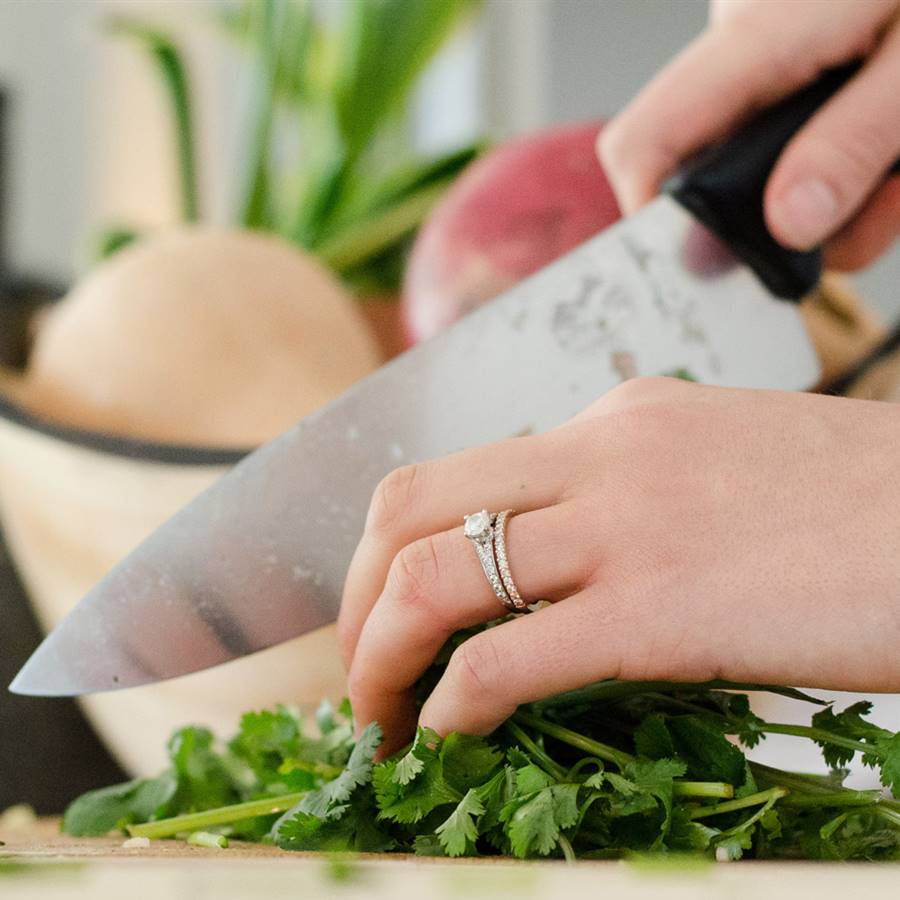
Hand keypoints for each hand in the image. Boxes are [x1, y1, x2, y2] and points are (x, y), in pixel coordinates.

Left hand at [338, 377, 899, 754]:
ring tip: (376, 718)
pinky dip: (450, 708)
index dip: (399, 549)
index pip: (461, 473)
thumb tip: (562, 560)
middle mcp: (603, 454)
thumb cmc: (864, 507)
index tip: (391, 610)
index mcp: (618, 420)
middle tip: (358, 666)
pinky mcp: (663, 610)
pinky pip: (507, 660)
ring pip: (434, 576)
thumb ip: (633, 496)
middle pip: (410, 506)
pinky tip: (446, 742)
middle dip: (355, 594)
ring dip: (378, 656)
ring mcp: (628, 525)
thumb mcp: (724, 466)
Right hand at [599, 0, 899, 268]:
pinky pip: (801, 124)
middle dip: (792, 214)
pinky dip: (854, 151)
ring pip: (768, 157)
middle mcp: (744, 37)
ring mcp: (768, 40)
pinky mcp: (798, 44)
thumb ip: (857, 142)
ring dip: (842, 187)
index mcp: (759, 31)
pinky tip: (896, 142)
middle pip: (716, 167)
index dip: (652, 219)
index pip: (644, 143)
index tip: (707, 268)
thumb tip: (787, 224)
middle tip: (875, 211)